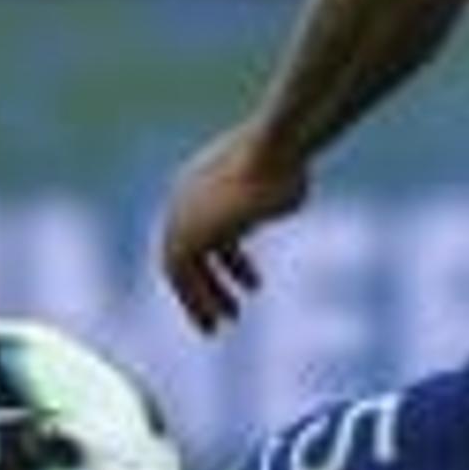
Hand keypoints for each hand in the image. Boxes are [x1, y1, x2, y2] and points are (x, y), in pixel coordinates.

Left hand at [157, 126, 311, 333]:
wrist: (276, 146)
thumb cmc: (288, 159)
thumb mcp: (279, 180)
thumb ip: (271, 197)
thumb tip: (284, 201)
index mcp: (199, 184)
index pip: (202, 233)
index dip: (224, 262)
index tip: (246, 283)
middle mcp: (184, 199)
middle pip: (186, 254)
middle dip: (206, 286)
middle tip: (227, 314)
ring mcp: (183, 215)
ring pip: (179, 270)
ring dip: (200, 300)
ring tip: (225, 323)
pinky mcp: (188, 233)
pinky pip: (183, 277)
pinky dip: (196, 300)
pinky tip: (219, 318)